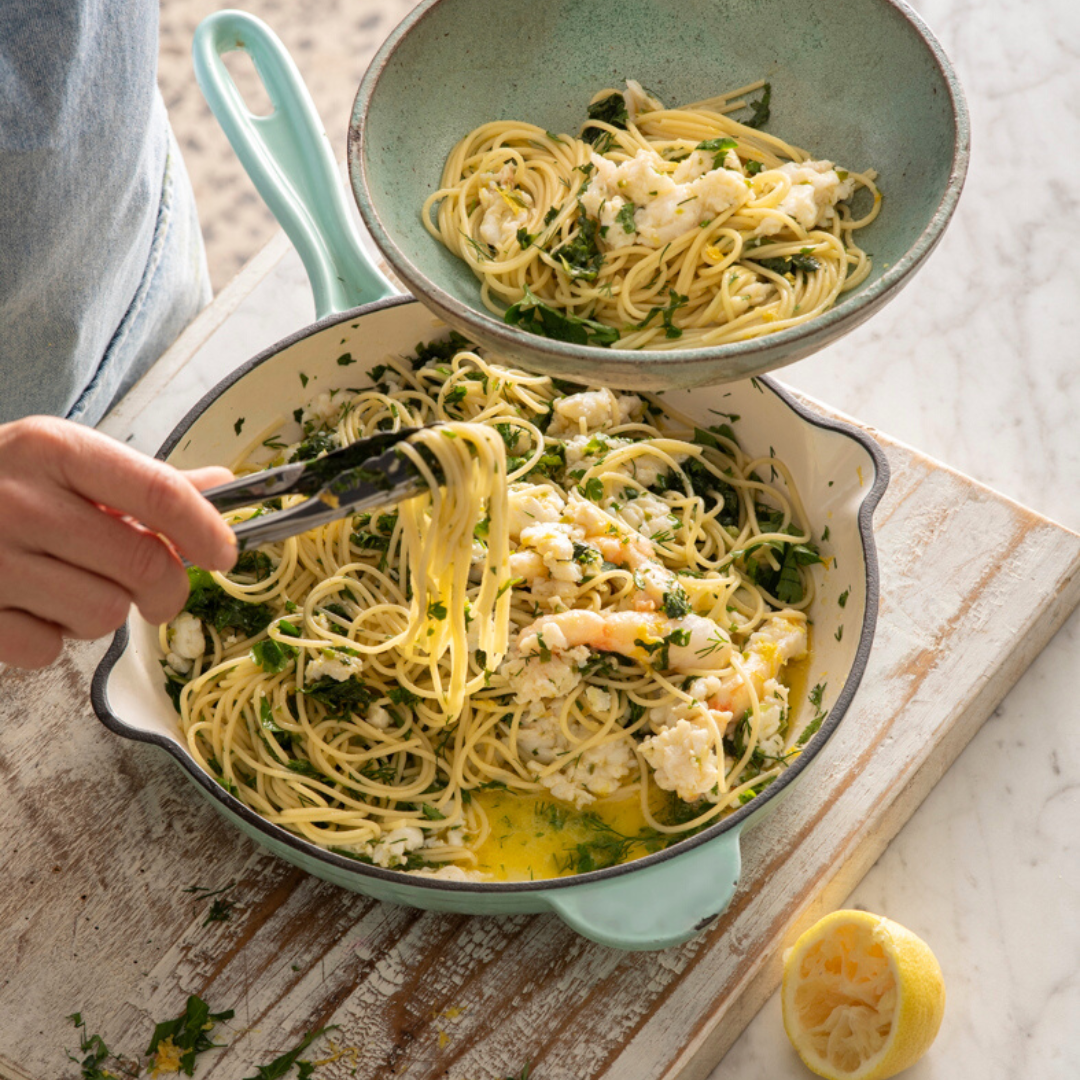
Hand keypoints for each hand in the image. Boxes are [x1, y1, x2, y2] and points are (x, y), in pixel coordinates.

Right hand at [0, 416, 236, 668]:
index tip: (226, 555)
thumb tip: (224, 486)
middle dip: (167, 588)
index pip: (160, 494)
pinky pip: (49, 650)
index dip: (208, 531)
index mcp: (53, 449)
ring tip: (67, 583)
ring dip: (102, 611)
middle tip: (159, 590)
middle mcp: (19, 500)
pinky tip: (25, 604)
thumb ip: (142, 482)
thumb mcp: (61, 462)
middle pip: (144, 566)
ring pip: (104, 614)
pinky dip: (49, 638)